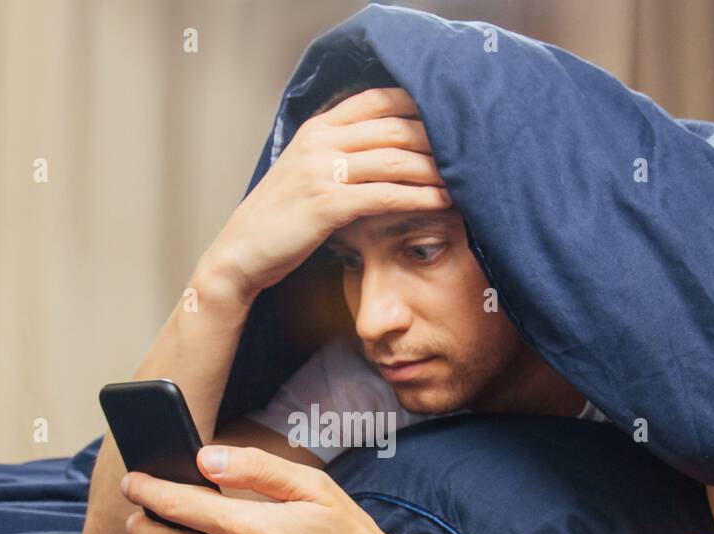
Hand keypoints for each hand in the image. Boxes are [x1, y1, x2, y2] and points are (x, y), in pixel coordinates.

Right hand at [203, 87, 451, 302]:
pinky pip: (384, 194)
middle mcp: (320, 142)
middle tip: (473, 150)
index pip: (378, 99)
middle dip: (438, 137)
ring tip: (469, 176)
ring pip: (394, 159)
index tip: (451, 119)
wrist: (240, 254)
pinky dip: (419, 196)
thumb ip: (338, 152)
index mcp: (318, 128)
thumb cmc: (280, 220)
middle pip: (394, 126)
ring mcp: (321, 171)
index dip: (419, 105)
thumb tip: (385, 147)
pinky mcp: (326, 205)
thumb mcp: (306, 172)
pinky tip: (444, 201)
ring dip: (436, 167)